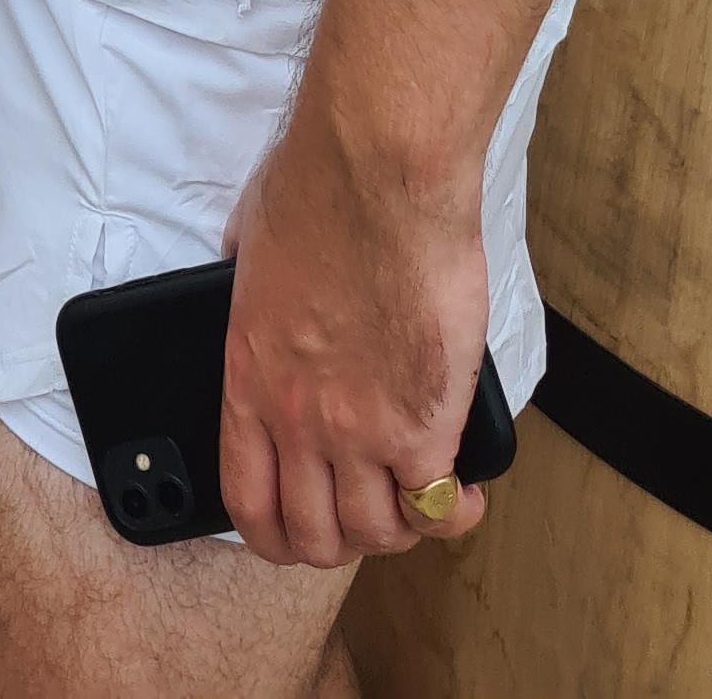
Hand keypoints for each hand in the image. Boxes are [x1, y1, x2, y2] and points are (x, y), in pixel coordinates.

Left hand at [218, 102, 489, 566]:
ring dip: (398, 529)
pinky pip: (437, 508)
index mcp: (248, 378)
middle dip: (340, 539)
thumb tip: (253, 269)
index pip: (246, 499)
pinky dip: (454, 514)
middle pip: (313, 534)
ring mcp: (360, 431)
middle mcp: (299, 419)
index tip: (296, 528)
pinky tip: (465, 494)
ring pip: (374, 532)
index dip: (274, 534)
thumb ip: (250, 278)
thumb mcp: (251, 239)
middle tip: (366, 516)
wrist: (378, 172)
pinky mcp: (423, 426)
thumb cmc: (319, 185)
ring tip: (417, 502)